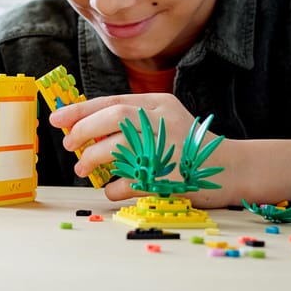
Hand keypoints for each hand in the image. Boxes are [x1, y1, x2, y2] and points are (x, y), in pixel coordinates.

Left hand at [50, 93, 231, 206]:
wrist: (233, 167)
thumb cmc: (188, 145)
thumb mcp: (164, 119)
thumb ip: (132, 120)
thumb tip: (84, 129)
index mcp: (159, 104)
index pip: (112, 102)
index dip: (80, 110)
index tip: (57, 119)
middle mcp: (165, 121)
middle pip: (115, 117)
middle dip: (84, 130)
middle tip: (70, 145)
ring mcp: (170, 148)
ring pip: (120, 147)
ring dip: (94, 158)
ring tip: (82, 169)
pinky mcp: (172, 176)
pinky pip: (131, 181)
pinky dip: (115, 186)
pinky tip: (112, 188)